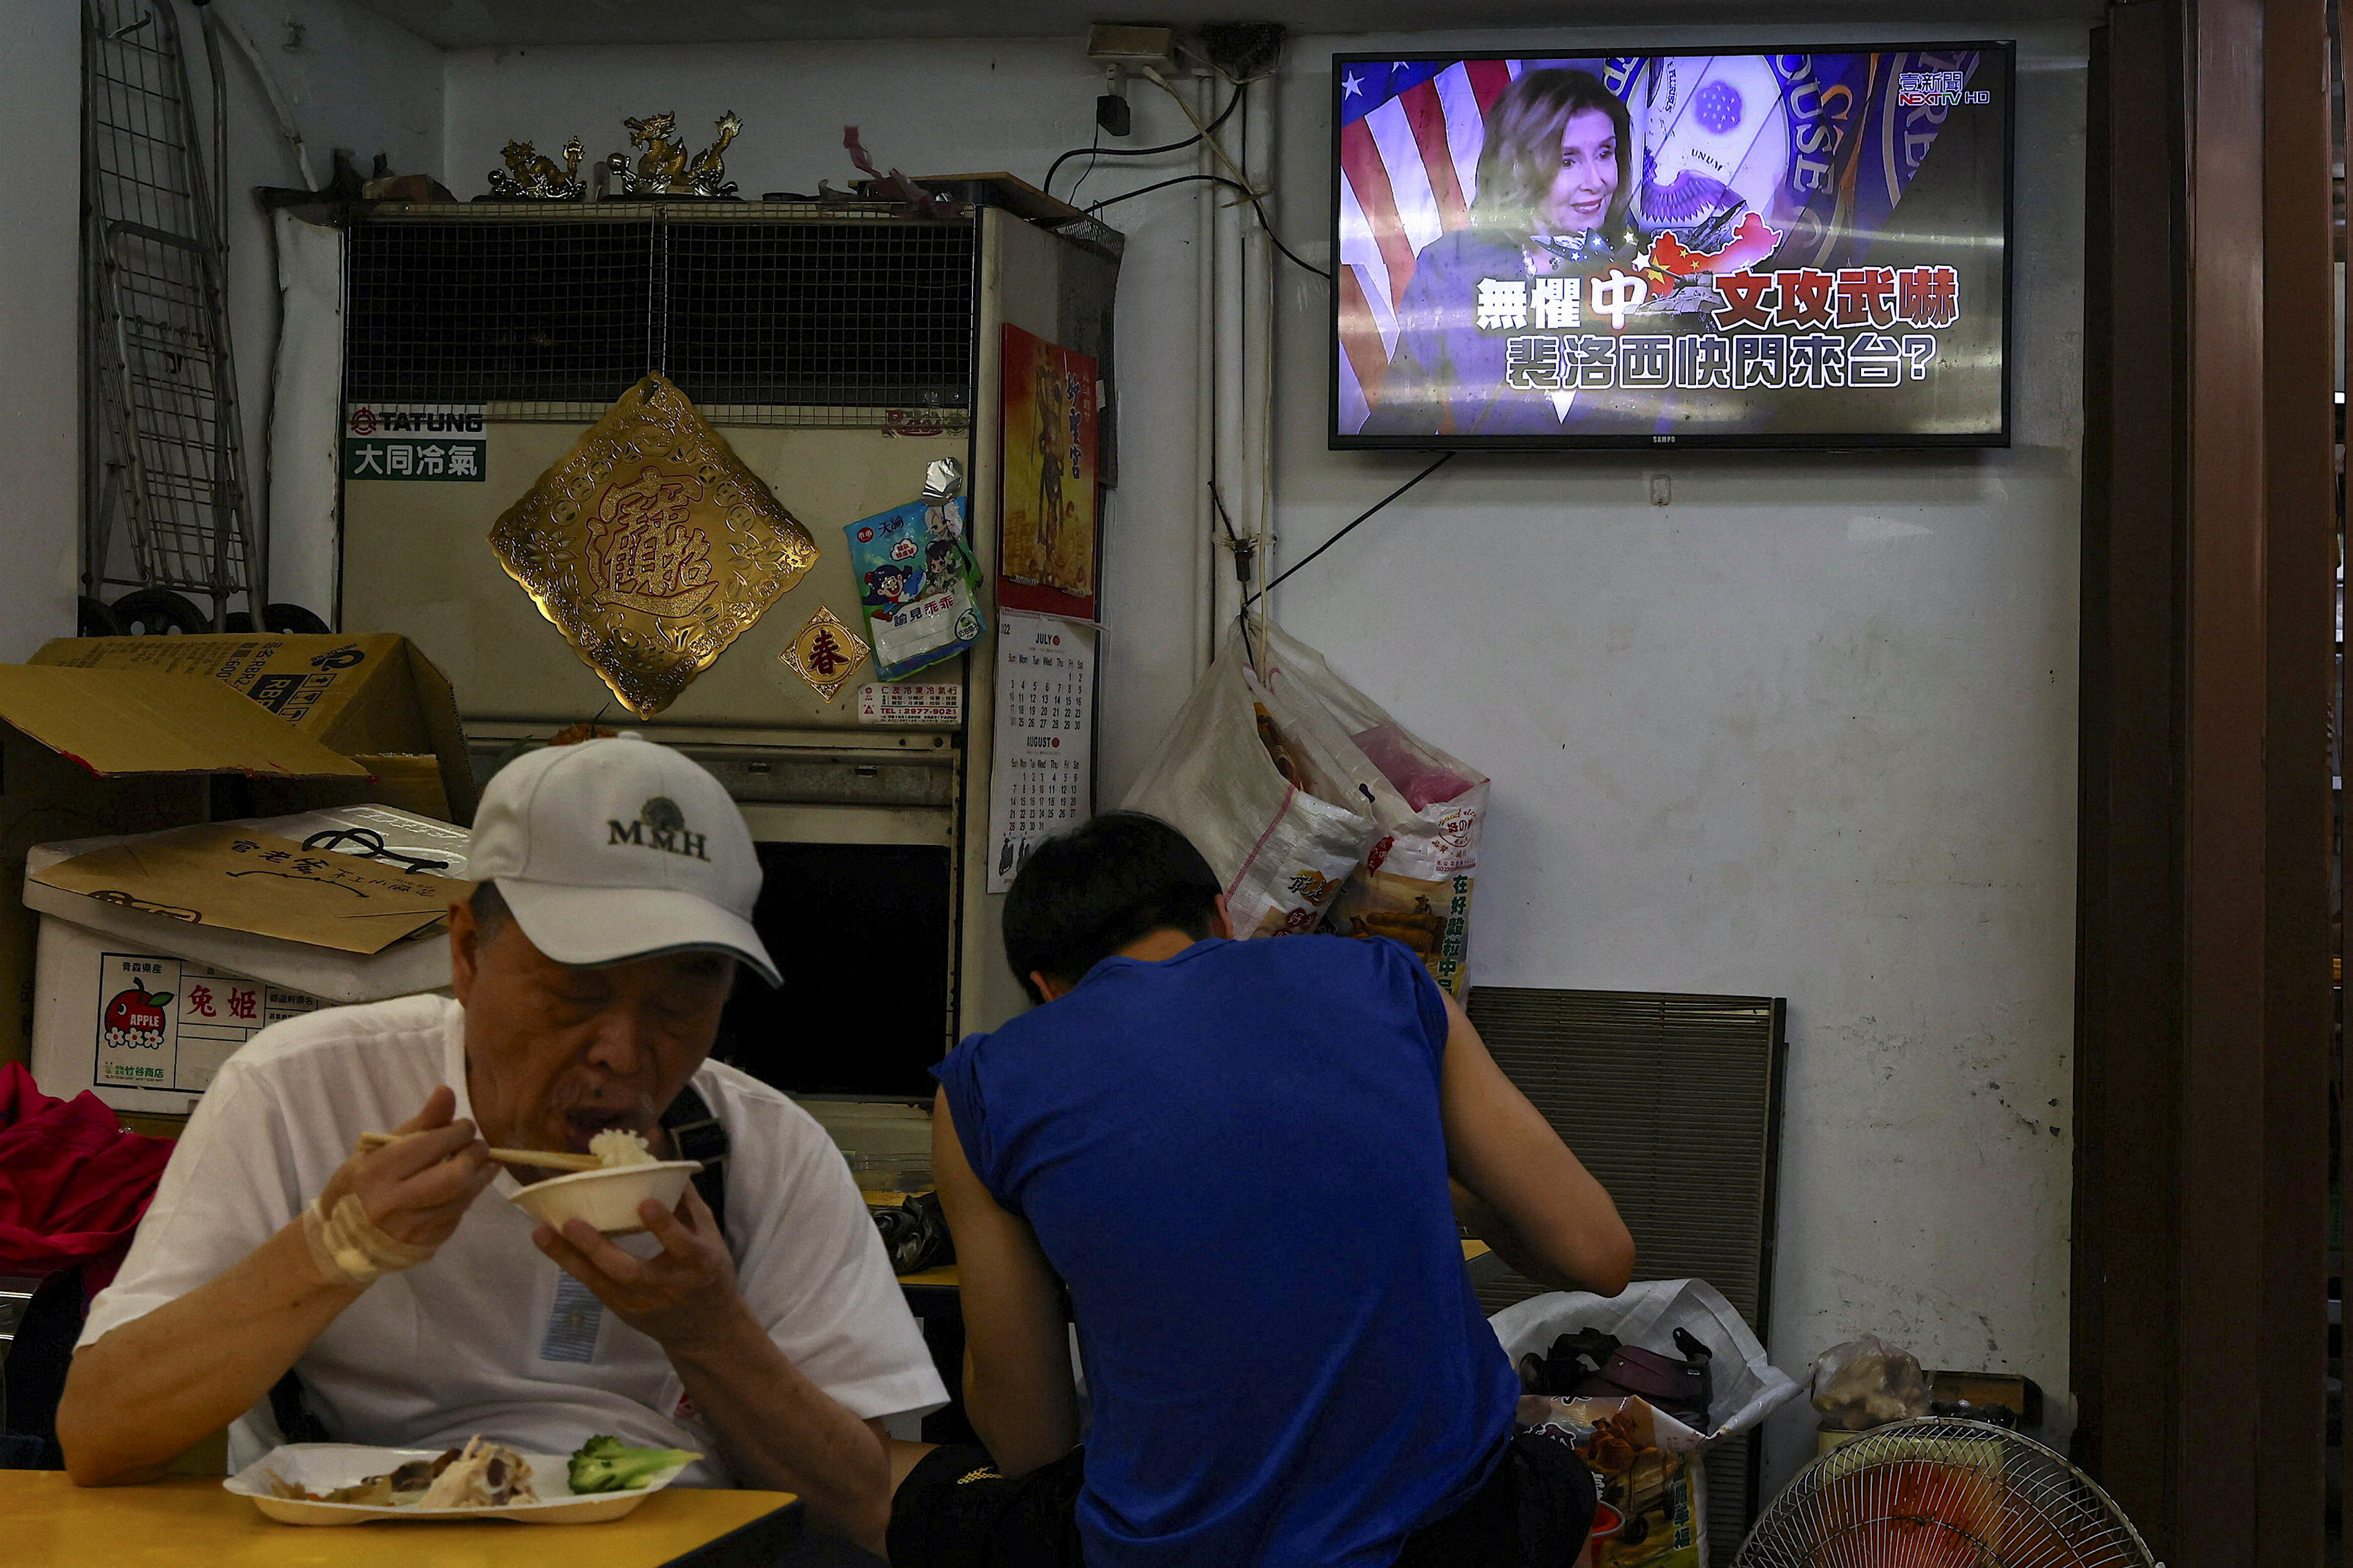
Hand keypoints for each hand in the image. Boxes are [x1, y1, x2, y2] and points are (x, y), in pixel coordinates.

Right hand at [317, 1086, 495, 1255]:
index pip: (432, 1145)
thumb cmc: (359, 1187)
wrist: (344, 1241)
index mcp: (377, 1172)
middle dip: (474, 1155)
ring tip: (477, 1162)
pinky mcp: (428, 1243)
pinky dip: (467, 1195)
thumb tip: (447, 1091)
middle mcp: (394, 1203)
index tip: (463, 1126)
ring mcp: (412, 1227)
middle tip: (476, 1145)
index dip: (459, 1131)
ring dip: (479, 1175)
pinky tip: (464, 1186)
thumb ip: (419, 1123)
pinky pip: (459, 1213)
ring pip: (464, 1197)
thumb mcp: (378, 1150)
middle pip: (455, 1177)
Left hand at [533, 1184, 740, 1348]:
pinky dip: (572, 1264)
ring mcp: (640, 1303)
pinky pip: (593, 1286)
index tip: (644, 1202)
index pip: (680, 1244)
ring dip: (568, 1257)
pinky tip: (551, 1245)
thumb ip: (689, 1206)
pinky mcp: (621, 1311)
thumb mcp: (711, 1237)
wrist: (706, 1330)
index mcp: (698, 1263)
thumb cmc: (710, 1274)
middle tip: (570, 1223)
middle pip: (628, 1271)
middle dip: (597, 1248)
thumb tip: (664, 1168)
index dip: (663, 1226)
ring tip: (541, 1233)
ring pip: (600, 1281)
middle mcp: (666, 1286)